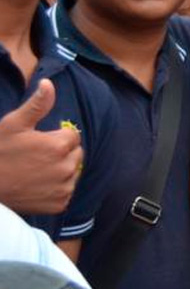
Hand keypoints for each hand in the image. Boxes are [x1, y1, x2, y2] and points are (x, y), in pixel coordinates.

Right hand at [0, 80, 82, 213]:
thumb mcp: (14, 124)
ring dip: (61, 169)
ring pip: (73, 172)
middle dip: (61, 152)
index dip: (56, 136)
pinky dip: (57, 188)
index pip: (73, 136)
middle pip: (76, 154)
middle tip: (35, 156)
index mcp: (59, 146)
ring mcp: (64, 188)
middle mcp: (66, 168)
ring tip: (35, 170)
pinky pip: (66, 191)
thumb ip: (37, 104)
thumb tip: (49, 83)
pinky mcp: (59, 204)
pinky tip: (37, 184)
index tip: (38, 141)